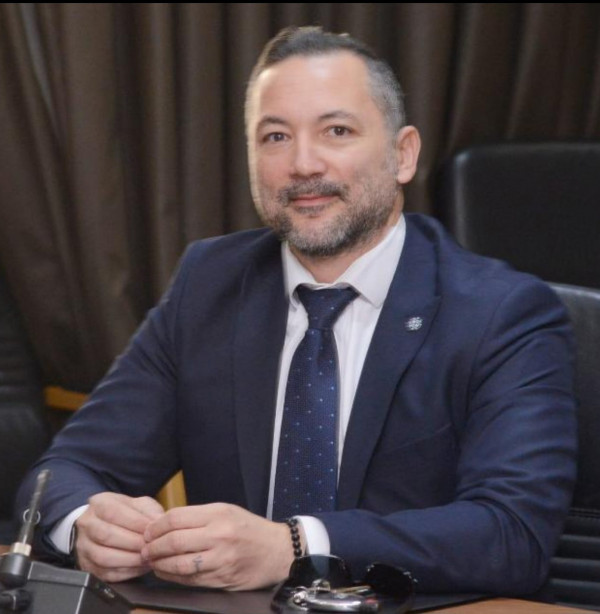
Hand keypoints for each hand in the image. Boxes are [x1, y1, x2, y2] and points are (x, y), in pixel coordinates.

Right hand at [74, 492, 163, 582]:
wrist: (103, 525)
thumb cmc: (124, 514)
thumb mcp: (137, 504)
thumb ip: (148, 511)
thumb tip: (159, 524)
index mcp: (99, 504)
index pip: (114, 513)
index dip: (135, 522)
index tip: (152, 530)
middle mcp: (86, 525)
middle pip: (106, 535)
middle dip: (133, 542)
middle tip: (151, 546)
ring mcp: (84, 547)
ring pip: (104, 557)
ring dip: (130, 560)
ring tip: (147, 557)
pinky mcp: (87, 567)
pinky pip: (106, 573)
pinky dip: (127, 572)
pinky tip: (141, 567)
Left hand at [141, 503, 295, 589]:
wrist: (278, 551)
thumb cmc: (250, 529)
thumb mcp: (226, 511)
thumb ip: (198, 516)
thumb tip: (165, 524)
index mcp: (218, 514)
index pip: (176, 518)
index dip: (156, 526)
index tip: (148, 531)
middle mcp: (219, 535)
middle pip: (173, 541)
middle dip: (152, 547)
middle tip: (144, 549)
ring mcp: (220, 560)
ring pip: (179, 564)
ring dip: (159, 564)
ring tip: (152, 562)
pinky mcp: (222, 579)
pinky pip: (190, 580)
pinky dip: (173, 577)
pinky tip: (167, 572)